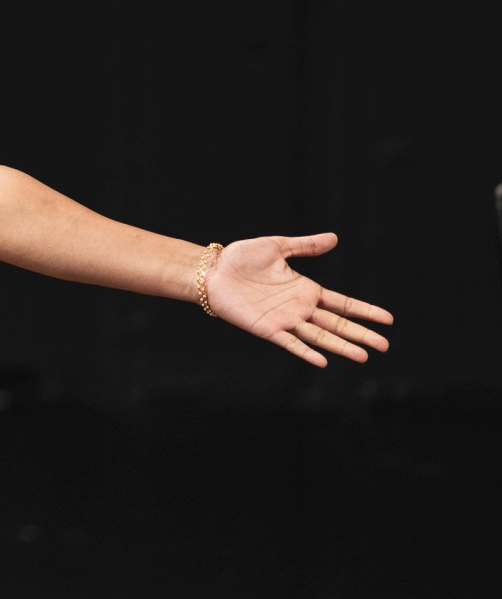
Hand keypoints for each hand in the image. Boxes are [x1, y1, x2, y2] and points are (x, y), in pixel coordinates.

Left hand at [202, 232, 392, 367]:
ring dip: (341, 346)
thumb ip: (306, 246)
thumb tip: (334, 238)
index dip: (364, 311)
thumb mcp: (278, 247)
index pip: (342, 304)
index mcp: (305, 290)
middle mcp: (299, 308)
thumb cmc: (240, 258)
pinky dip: (306, 352)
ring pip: (319, 337)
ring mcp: (284, 320)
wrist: (211, 270)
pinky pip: (290, 343)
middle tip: (385, 345)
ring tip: (363, 356)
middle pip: (336, 324)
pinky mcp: (267, 328)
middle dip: (361, 334)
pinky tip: (324, 360)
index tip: (388, 319)